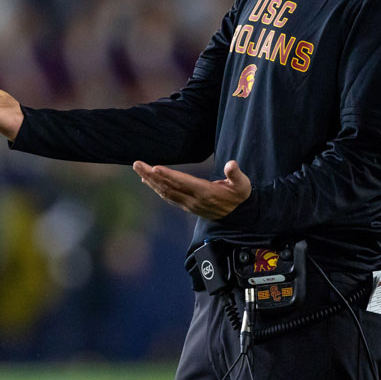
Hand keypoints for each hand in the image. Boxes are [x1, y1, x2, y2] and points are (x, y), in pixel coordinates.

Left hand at [133, 159, 250, 218]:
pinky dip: (156, 188)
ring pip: (165, 192)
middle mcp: (194, 200)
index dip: (169, 176)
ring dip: (150, 181)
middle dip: (151, 175)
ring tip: (138, 169)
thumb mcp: (243, 185)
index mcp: (206, 193)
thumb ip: (236, 174)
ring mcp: (189, 204)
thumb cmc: (240, 195)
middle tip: (137, 164)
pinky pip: (168, 196)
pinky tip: (148, 180)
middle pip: (169, 187)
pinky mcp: (186, 205)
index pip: (184, 183)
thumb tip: (231, 164)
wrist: (238, 215)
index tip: (154, 168)